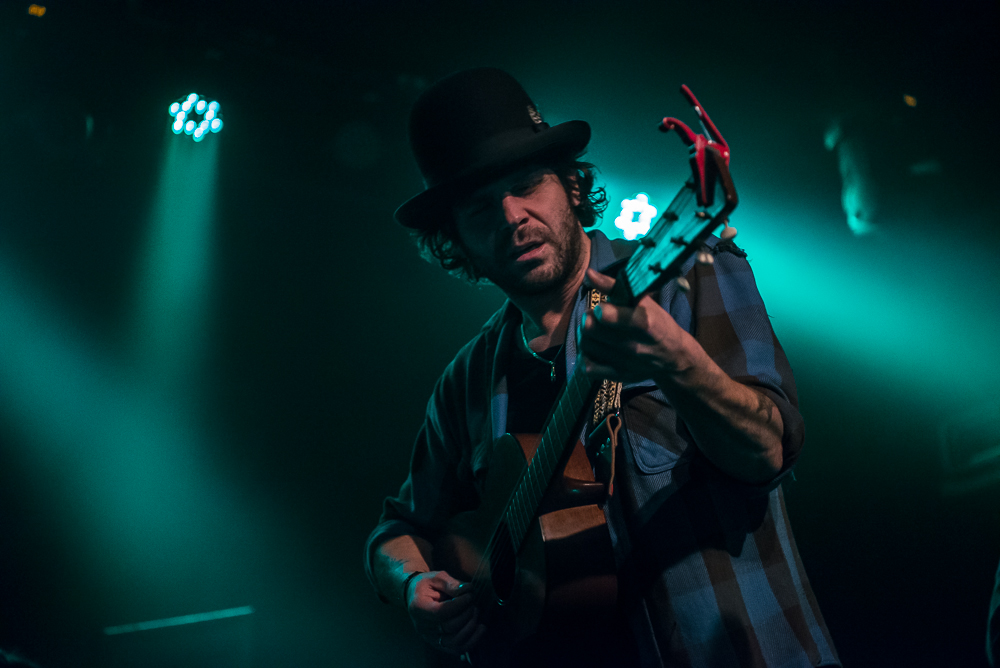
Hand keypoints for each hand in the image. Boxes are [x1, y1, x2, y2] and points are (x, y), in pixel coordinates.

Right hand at [407, 571, 485, 654]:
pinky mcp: (438, 644)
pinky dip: (472, 641)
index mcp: (419, 608)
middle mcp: (422, 627)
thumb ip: (451, 584)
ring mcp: (430, 638)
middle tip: (473, 603)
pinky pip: (457, 649)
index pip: (441, 612)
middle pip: (449, 627)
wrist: (415, 597)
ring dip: (471, 628)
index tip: (470, 595)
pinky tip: (481, 628)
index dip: (459, 605)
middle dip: (466, 614)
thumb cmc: (427, 586)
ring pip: (455, 642)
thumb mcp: (436, 578)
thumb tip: (468, 590)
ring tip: (476, 613)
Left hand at [578, 268, 698, 383]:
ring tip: (594, 330)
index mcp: (644, 323)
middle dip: (588, 318)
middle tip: (594, 316)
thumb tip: (588, 274)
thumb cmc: (658, 323)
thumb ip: (614, 287)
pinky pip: (589, 367)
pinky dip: (587, 356)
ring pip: (586, 346)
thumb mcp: (643, 301)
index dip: (601, 310)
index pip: (608, 316)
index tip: (603, 308)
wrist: (673, 357)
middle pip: (591, 330)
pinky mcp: (618, 376)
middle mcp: (633, 345)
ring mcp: (624, 363)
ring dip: (585, 335)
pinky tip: (595, 348)